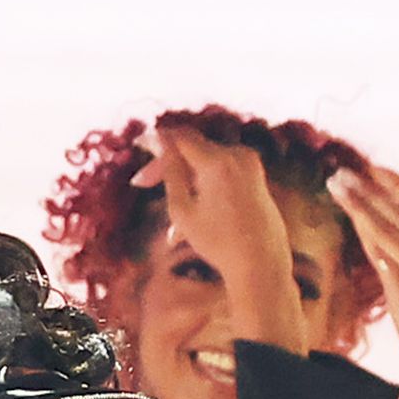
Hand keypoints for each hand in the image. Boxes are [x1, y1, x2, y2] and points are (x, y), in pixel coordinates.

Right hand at [130, 125, 311, 357]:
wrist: (260, 262)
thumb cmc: (217, 241)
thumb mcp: (182, 209)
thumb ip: (170, 171)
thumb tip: (160, 140)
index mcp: (217, 161)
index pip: (180, 136)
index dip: (156, 138)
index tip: (138, 143)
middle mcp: (237, 154)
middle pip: (193, 148)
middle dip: (167, 165)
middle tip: (140, 184)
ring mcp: (250, 163)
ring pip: (205, 163)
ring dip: (184, 183)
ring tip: (172, 228)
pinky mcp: (256, 174)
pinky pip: (222, 172)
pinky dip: (204, 188)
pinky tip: (193, 221)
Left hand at [327, 161, 398, 398]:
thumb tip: (393, 228)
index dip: (396, 184)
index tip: (373, 168)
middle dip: (371, 188)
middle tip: (344, 170)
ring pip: (390, 227)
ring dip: (361, 203)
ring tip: (338, 185)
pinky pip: (383, 254)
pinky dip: (366, 233)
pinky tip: (350, 218)